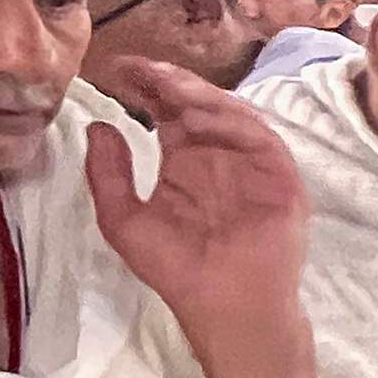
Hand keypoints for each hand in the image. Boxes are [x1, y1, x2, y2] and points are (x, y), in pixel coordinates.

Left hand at [85, 56, 312, 357]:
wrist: (226, 310)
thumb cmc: (178, 270)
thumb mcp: (124, 221)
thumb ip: (107, 175)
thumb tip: (96, 125)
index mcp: (186, 159)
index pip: (166, 110)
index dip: (145, 86)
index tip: (117, 68)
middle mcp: (219, 154)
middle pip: (198, 103)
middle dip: (170, 81)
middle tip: (142, 67)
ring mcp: (252, 164)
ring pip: (230, 113)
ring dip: (200, 95)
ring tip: (167, 84)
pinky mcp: (280, 179)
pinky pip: (261, 139)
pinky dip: (233, 123)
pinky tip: (202, 115)